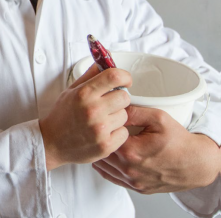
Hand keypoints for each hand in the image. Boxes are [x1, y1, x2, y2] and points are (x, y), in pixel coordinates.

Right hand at [39, 64, 131, 170]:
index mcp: (84, 93)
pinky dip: (116, 133)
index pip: (114, 76)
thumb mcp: (71, 90)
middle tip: (109, 103)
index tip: (124, 81)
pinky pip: (124, 133)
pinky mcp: (105, 145)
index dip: (124, 77)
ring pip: (124, 115)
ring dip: (116, 116)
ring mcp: (100, 129)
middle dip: (119, 98)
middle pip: (124, 97)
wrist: (51, 143)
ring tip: (102, 120)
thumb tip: (106, 59)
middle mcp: (93, 110)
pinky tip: (103, 133)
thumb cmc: (62, 115)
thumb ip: (90, 74)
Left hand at [92, 105, 219, 193]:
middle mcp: (129, 170)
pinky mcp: (136, 188)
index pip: (102, 137)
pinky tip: (107, 156)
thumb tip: (116, 107)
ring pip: (103, 167)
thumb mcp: (158, 118)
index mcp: (131, 152)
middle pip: (100, 153)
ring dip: (100, 153)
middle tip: (98, 128)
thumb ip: (133, 111)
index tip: (101, 119)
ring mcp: (132, 181)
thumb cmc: (179, 141)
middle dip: (98, 139)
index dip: (101, 126)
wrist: (196, 164)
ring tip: (102, 140)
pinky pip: (112, 178)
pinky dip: (106, 167)